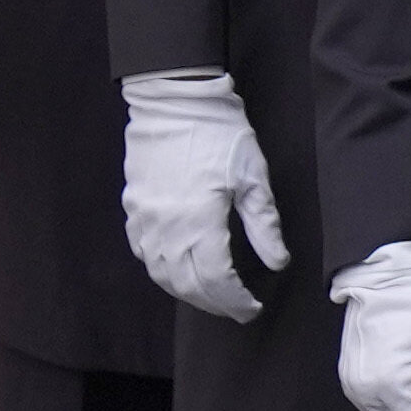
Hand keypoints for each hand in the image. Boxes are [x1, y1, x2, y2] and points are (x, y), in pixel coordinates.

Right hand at [116, 70, 280, 321]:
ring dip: (186, 291)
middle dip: (214, 303)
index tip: (252, 309)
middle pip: (187, 284)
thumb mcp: (253, 178)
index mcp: (200, 223)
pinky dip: (160, 268)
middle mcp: (167, 228)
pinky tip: (177, 268)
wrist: (175, 100)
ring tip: (210, 295)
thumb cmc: (221, 134)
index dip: (235, 302)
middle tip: (236, 310)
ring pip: (160, 273)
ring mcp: (145, 218)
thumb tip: (278, 262)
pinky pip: (142, 250)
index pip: (217, 282)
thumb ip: (264, 225)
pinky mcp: (133, 206)